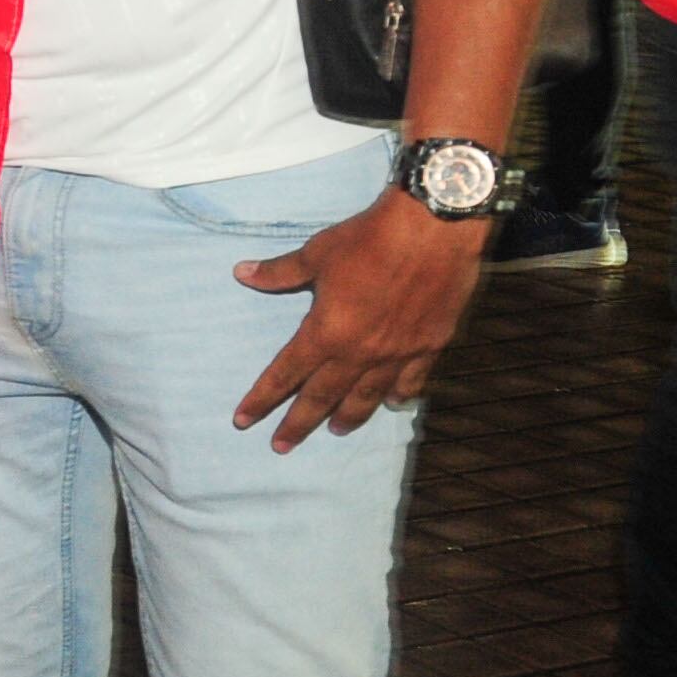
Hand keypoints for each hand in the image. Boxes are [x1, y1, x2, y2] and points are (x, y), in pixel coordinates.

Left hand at [232, 189, 485, 450]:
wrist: (434, 229)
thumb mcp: (317, 253)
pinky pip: (413, 380)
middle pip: (323, 397)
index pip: (285, 374)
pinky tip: (395, 403)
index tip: (243, 421)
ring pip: (368, 396)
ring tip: (336, 430)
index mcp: (326, 333)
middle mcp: (360, 353)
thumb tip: (242, 274)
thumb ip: (280, 272)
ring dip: (349, 415)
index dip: (262, 398)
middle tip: (281, 446)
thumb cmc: (368, 239)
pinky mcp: (431, 345)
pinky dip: (401, 394)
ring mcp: (398, 353)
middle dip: (299, 423)